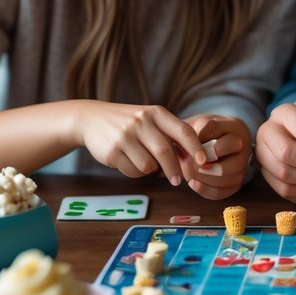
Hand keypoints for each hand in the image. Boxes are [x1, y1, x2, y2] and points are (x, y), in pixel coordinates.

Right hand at [70, 101, 205, 184]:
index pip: (183, 130)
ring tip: (143, 161)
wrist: (91, 118)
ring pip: (148, 165)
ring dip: (150, 170)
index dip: (195, 148)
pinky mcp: (113, 151)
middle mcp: (142, 121)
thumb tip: (194, 159)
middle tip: (178, 181)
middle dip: (174, 169)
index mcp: (156, 113)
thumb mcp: (149, 120)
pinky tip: (128, 161)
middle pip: (166, 152)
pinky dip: (135, 172)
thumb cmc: (129, 123)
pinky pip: (133, 171)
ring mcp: (126, 136)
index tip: (203, 162)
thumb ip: (170, 135)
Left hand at [181, 114, 250, 199]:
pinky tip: (193, 183)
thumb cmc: (204, 129)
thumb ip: (201, 132)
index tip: (194, 153)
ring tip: (187, 173)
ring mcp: (241, 169)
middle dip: (204, 170)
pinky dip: (205, 190)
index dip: (209, 152)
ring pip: (223, 183)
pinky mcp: (234, 184)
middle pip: (226, 169)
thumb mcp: (201, 122)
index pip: (228, 144)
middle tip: (187, 166)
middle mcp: (244, 152)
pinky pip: (220, 192)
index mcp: (238, 132)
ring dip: (202, 180)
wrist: (209, 138)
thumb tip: (196, 151)